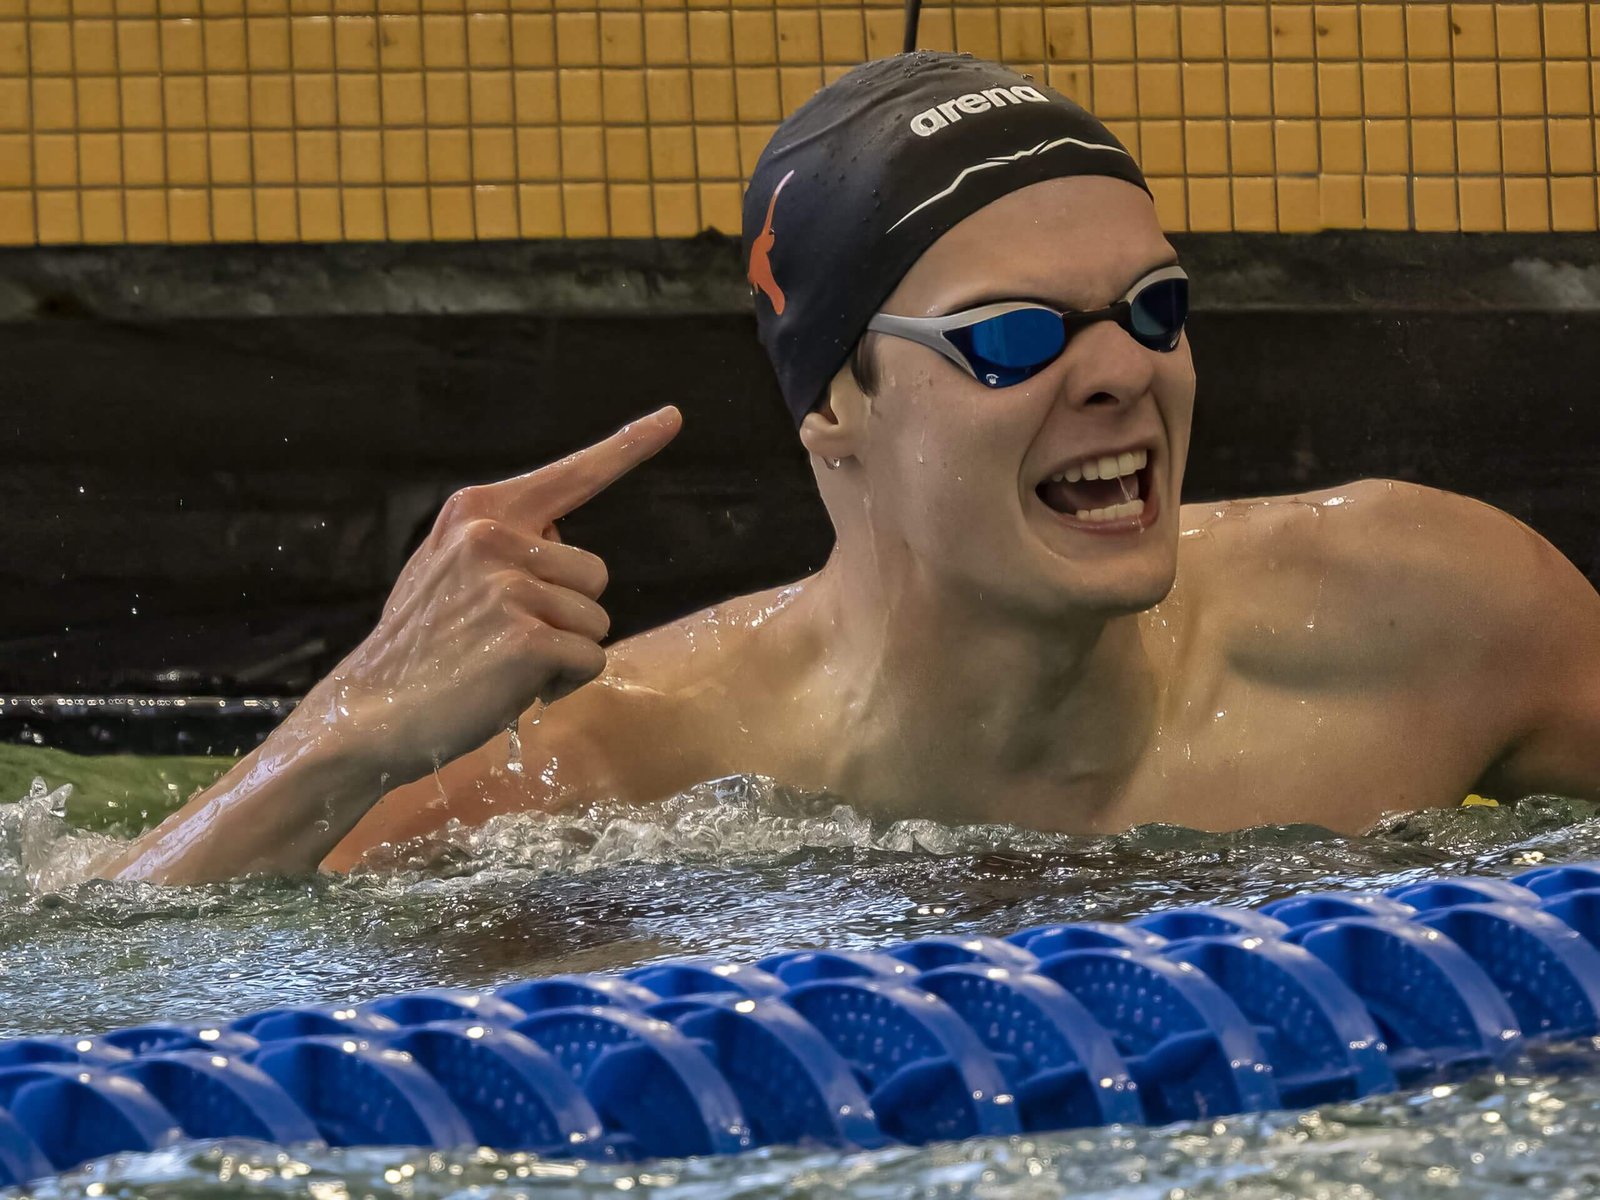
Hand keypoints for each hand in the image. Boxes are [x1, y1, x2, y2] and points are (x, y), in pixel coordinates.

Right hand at [298, 406, 681, 780]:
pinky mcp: (527, 638)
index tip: (672, 417)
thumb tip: (558, 532)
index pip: (570, 475)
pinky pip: (590, 660)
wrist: (370, 711)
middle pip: (596, 574)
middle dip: (568, 614)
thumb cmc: (418, 647)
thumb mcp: (446, 567)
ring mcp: (510, 586)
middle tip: (508, 639)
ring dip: (566, 652)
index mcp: (478, 511)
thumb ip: (500, 543)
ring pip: (597, 620)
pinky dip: (565, 683)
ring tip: (506, 664)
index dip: (628, 447)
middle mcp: (494, 537)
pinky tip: (514, 688)